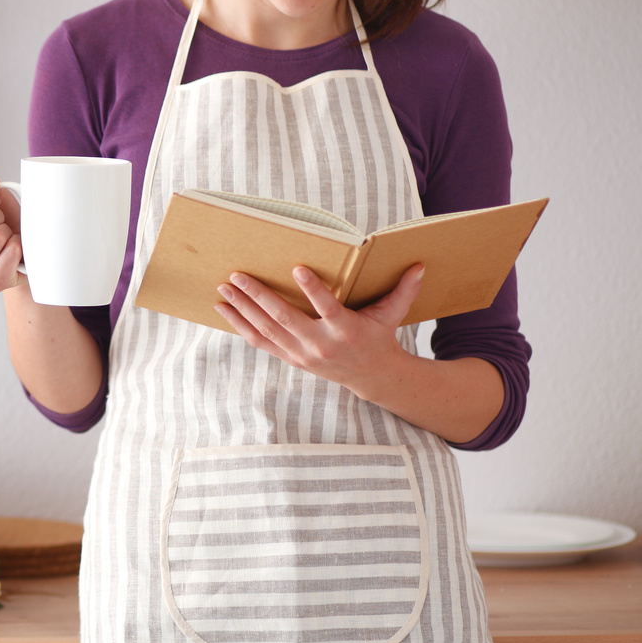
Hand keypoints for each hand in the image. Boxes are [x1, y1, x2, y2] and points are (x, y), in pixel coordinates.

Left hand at [215, 264, 424, 390]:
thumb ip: (404, 290)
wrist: (371, 377)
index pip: (327, 308)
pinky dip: (240, 326)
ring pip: (266, 330)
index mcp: (345, 330)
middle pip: (284, 319)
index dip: (313, 290)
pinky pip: (260, 341)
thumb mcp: (392, 315)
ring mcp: (302, 353)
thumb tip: (420, 265)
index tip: (297, 268)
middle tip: (238, 275)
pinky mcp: (290, 357)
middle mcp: (320, 344)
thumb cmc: (379, 337)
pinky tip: (224, 309)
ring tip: (223, 289)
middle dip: (258, 297)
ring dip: (242, 309)